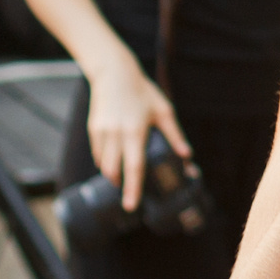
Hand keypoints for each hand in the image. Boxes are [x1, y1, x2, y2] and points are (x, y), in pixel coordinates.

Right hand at [84, 60, 191, 212]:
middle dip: (120, 185)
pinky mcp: (93, 128)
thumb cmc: (142, 91)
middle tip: (130, 195)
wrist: (114, 73)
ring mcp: (101, 131)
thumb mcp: (163, 111)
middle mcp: (115, 134)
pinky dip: (105, 161)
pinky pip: (97, 153)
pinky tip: (114, 162)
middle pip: (113, 170)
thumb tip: (186, 156)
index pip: (134, 167)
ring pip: (103, 163)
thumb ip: (174, 135)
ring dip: (112, 174)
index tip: (131, 205)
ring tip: (123, 179)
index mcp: (135, 131)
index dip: (133, 189)